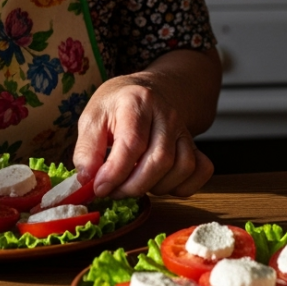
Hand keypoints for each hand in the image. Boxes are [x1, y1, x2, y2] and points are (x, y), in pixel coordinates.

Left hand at [73, 75, 214, 197]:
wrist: (146, 93)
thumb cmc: (116, 108)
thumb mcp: (92, 119)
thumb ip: (86, 149)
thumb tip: (86, 179)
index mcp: (138, 102)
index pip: (132, 143)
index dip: (115, 173)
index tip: (99, 188)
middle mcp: (167, 114)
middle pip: (160, 160)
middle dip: (133, 186)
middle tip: (113, 192)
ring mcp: (184, 129)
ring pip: (182, 168)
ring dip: (156, 187)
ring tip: (133, 184)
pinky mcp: (194, 144)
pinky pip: (200, 171)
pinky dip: (182, 186)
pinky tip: (159, 183)